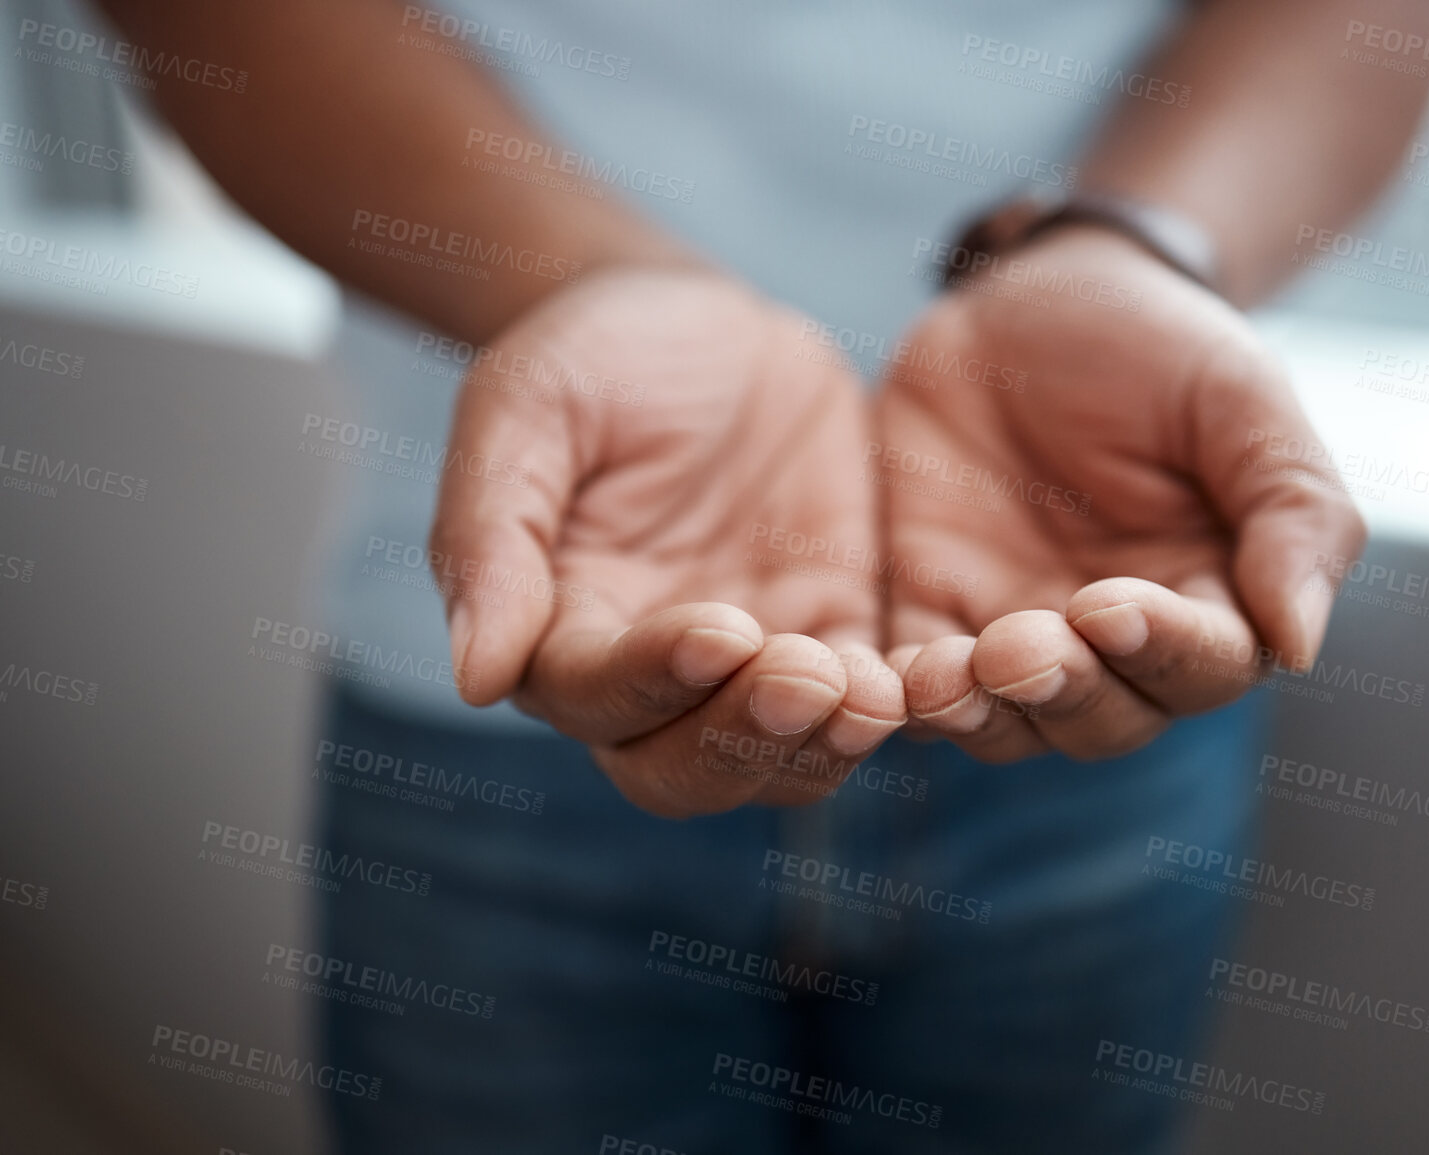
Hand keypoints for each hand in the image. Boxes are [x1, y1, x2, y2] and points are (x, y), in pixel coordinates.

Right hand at [430, 268, 903, 816]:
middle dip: (745, 739)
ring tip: (874, 693)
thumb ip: (492, 533)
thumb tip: (476, 681)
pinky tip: (922, 678)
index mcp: (561, 629)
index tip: (716, 631)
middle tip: (807, 678)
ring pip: (780, 760)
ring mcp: (751, 663)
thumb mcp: (525, 409)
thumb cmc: (593, 356)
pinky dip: (890, 706)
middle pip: (685, 770)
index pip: (596, 696)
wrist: (705, 321)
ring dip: (824, 742)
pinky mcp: (834, 629)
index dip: (653, 680)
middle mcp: (652, 675)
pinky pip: (864, 701)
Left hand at [877, 226, 1365, 761]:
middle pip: (1104, 720)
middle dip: (1064, 695)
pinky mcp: (927, 611)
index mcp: (1210, 598)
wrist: (1030, 292)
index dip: (1161, 651)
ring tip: (948, 674)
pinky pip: (915, 686)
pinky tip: (889, 679)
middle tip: (1020, 649)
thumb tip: (1300, 645)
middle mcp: (1113, 641)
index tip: (1110, 604)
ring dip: (980, 714)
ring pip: (1008, 725)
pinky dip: (904, 697)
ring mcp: (1016, 634)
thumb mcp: (1243, 398)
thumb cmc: (1156, 342)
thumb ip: (1293, 511)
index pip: (1204, 667)